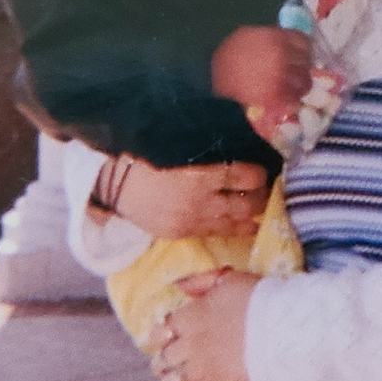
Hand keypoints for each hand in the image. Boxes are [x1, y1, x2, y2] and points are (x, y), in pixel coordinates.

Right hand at [94, 155, 268, 237]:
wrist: (113, 181)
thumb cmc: (147, 155)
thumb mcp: (180, 147)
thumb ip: (210, 152)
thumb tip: (242, 150)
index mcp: (198, 175)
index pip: (243, 177)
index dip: (258, 175)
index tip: (262, 171)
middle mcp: (197, 201)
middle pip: (245, 205)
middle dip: (260, 199)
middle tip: (268, 192)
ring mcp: (190, 221)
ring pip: (233, 224)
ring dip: (250, 217)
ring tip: (260, 210)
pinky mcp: (181, 233)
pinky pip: (215, 233)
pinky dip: (231, 228)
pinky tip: (242, 224)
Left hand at [152, 269, 259, 380]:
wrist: (283, 331)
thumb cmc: (262, 301)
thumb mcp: (231, 280)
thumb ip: (203, 282)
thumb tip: (179, 286)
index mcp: (191, 316)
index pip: (160, 329)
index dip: (160, 336)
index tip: (166, 338)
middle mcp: (189, 343)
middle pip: (162, 358)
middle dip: (165, 361)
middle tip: (172, 363)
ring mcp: (199, 369)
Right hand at [211, 26, 311, 115]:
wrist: (213, 81)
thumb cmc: (227, 57)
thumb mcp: (245, 36)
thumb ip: (267, 36)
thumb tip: (280, 39)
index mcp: (274, 38)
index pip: (302, 40)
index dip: (304, 48)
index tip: (301, 53)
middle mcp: (282, 55)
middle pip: (306, 61)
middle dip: (304, 67)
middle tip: (300, 73)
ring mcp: (281, 76)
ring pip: (304, 81)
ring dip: (302, 85)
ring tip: (298, 89)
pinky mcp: (277, 96)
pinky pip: (294, 98)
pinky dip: (294, 100)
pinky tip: (290, 100)